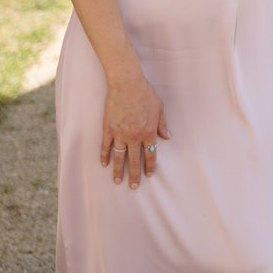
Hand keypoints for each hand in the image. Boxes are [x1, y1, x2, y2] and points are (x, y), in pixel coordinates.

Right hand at [101, 72, 169, 187]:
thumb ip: (162, 124)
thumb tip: (167, 137)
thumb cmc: (146, 94)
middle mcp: (134, 137)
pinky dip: (104, 156)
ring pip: (119, 157)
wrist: (127, 84)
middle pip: (134, 160)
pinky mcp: (108, 129)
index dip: (150, 166)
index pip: (150, 154)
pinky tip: (104, 164)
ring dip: (119, 170)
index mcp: (149, 132)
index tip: (148, 175)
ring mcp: (120, 134)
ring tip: (117, 181)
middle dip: (134, 175)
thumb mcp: (159, 108)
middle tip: (133, 187)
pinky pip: (105, 146)